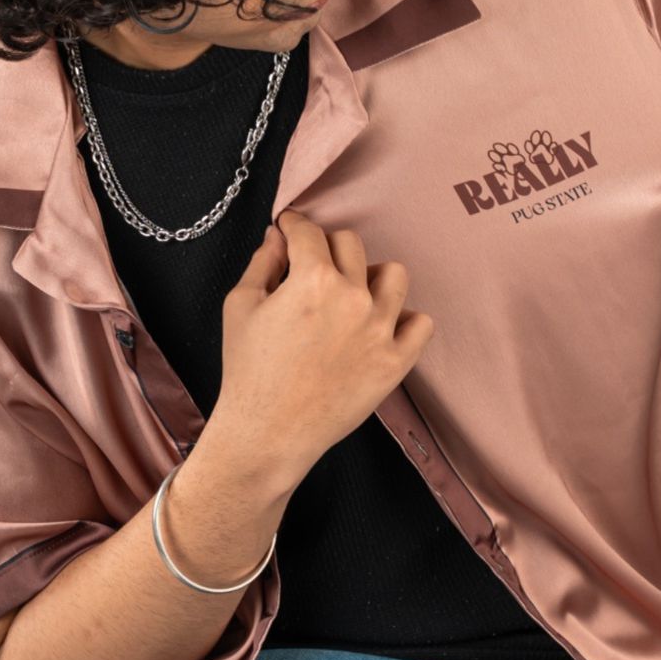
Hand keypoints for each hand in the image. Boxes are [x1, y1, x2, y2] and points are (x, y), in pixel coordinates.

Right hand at [207, 210, 435, 493]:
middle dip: (326, 248)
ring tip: (351, 294)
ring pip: (394, 275)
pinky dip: (403, 320)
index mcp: (313, 280)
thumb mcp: (240, 307)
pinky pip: (420, 323)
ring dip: (371, 276)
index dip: (294, 226)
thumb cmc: (248, 371)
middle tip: (312, 266)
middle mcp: (353, 298)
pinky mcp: (396, 362)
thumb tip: (278, 238)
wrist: (268, 433)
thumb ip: (263, 263)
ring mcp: (380, 330)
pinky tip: (379, 326)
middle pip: (351, 245)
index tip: (290, 229)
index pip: (310, 231)